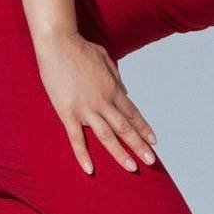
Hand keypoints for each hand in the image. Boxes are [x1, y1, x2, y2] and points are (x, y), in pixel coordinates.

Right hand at [35, 32, 157, 174]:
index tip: (154, 141)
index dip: (144, 128)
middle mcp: (103, 101)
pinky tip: (90, 169)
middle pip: (125, 128)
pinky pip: (76, 138)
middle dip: (139, 145)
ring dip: (120, 153)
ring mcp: (86, 108)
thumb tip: (125, 91)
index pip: (133, 113)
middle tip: (152, 161)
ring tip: (132, 168)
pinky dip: (83, 155)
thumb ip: (116, 77)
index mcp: (113, 88)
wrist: (59, 44)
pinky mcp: (67, 112)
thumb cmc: (82, 49)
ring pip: (106, 136)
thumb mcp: (106, 59)